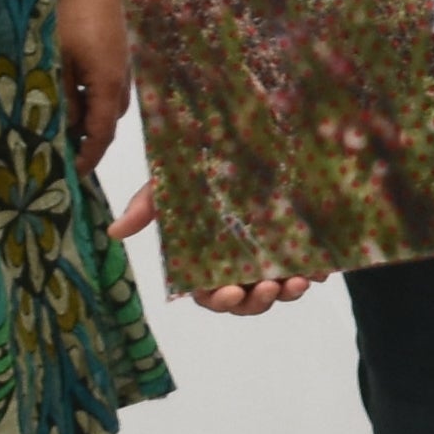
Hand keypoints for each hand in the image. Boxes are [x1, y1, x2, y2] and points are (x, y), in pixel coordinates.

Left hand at [49, 0, 130, 173]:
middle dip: (82, 142)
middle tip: (53, 153)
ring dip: (83, 120)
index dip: (85, 160)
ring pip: (102, 108)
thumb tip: (61, 129)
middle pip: (103, 126)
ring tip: (54, 126)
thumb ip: (60, 98)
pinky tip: (64, 96)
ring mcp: (122, 70)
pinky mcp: (116, 58)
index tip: (68, 175)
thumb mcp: (58, 62)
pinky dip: (86, 101)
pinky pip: (103, 90)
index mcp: (108, 88)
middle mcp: (121, 84)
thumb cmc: (72, 17)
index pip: (99, 138)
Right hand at [108, 176, 319, 313]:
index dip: (220, 300)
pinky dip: (314, 273)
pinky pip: (308, 267)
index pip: (210, 294)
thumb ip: (146, 207)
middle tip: (268, 288)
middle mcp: (239, 264)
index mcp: (206, 260)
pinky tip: (320, 269)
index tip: (230, 292)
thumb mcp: (171, 183)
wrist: (245, 131)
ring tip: (297, 282)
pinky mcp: (298, 244)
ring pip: (279, 290)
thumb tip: (113, 230)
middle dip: (256, 302)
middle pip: (247, 300)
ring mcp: (271, 256)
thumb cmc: (199, 167)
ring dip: (288, 293)